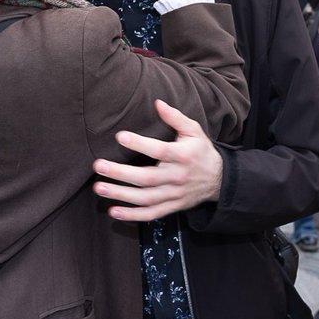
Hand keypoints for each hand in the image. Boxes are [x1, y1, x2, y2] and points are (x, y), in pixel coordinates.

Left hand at [92, 100, 223, 220]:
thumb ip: (175, 117)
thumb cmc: (201, 151)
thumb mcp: (193, 130)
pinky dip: (132, 216)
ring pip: (145, 198)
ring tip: (99, 188)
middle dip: (121, 173)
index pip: (160, 150)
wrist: (219, 179)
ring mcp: (174, 194)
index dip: (140, 144)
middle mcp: (178, 176)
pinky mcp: (172, 207)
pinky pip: (151, 214)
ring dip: (121, 195)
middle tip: (99, 166)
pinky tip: (114, 211)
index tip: (120, 136)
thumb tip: (157, 103)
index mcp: (183, 156)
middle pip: (147, 177)